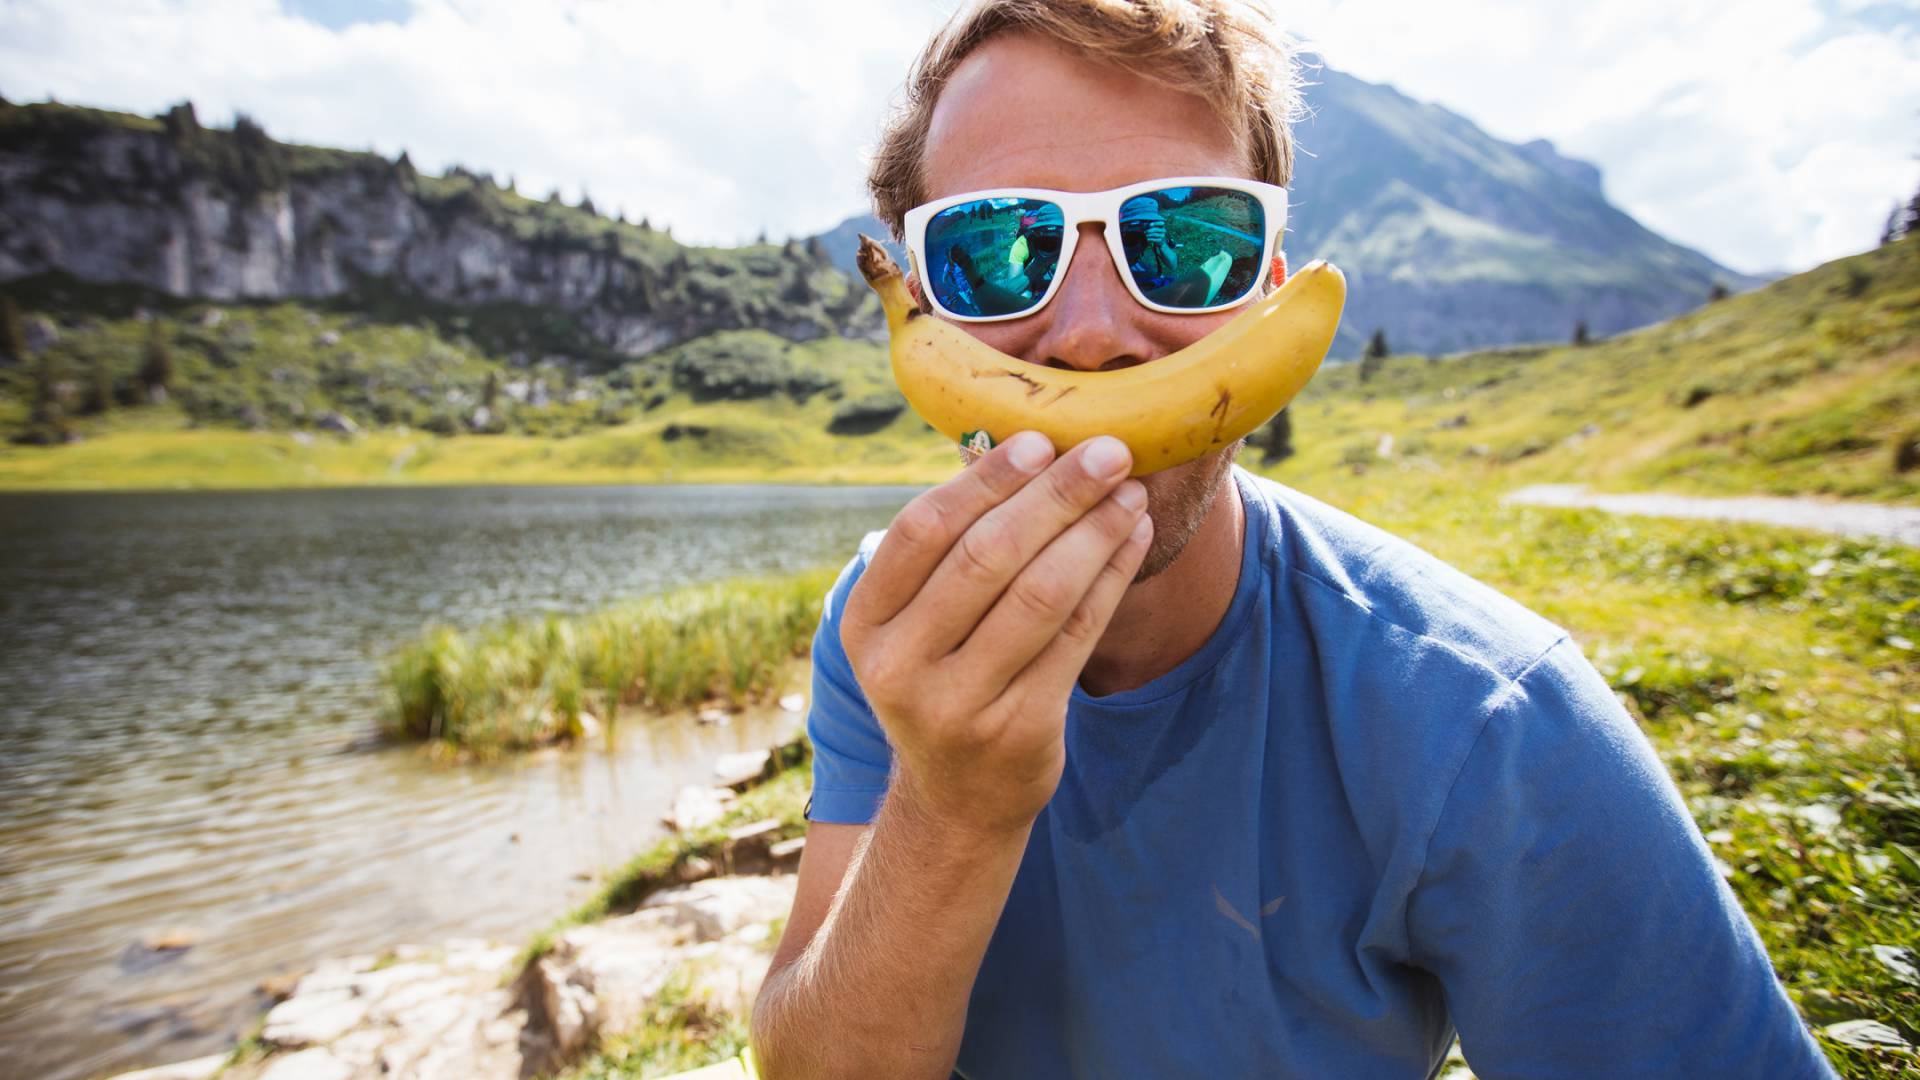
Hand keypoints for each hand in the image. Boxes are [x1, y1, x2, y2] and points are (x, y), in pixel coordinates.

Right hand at [840, 432, 1153, 836]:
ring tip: (1129, 492)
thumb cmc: (944, 677)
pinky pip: (1077, 637)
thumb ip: (949, 552)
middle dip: (1057, 495)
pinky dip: (1111, 578)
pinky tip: (1131, 540)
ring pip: (1041, 594)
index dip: (984, 481)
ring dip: (1095, 532)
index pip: (923, 530)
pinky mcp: (1019, 730)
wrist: (956, 797)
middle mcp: (900, 666)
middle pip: (987, 557)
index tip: (1040, 441)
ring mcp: (958, 705)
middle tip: (1109, 452)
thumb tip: (1023, 449)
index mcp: (865, 623)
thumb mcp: (915, 625)